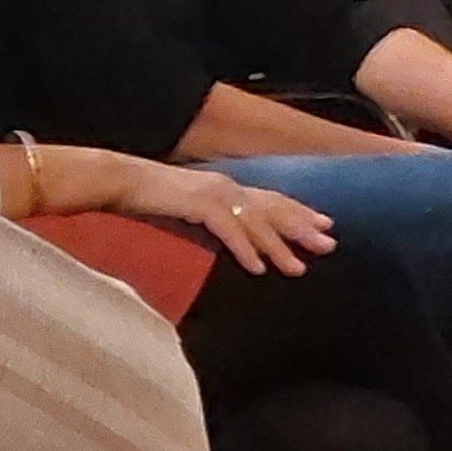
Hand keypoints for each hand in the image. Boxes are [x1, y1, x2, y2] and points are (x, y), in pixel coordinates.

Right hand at [103, 153, 337, 274]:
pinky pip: (229, 230)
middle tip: (329, 244)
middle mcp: (227, 186)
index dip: (300, 212)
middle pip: (274, 209)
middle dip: (302, 228)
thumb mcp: (191, 209)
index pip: (272, 200)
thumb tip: (234, 238)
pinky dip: (245, 249)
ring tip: (298, 269)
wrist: (122, 181)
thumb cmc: (152, 198)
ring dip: (278, 247)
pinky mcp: (198, 204)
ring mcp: (214, 193)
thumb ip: (214, 219)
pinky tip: (259, 267)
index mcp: (227, 187)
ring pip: (256, 223)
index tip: (325, 224)